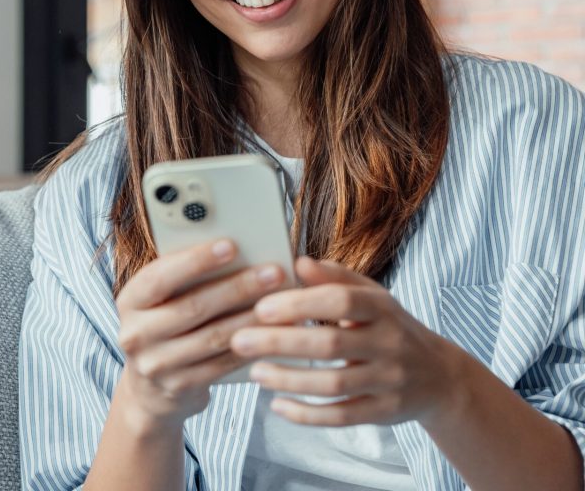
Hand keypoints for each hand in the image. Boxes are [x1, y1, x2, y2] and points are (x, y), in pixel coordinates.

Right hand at [116, 239, 286, 429]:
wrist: (149, 388)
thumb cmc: (163, 323)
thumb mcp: (160, 298)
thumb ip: (183, 276)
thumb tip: (233, 248)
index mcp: (130, 300)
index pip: (160, 276)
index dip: (196, 260)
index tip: (231, 245)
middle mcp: (136, 334)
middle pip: (193, 307)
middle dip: (238, 287)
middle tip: (273, 272)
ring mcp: (156, 365)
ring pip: (213, 337)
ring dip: (251, 318)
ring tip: (282, 301)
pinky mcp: (180, 387)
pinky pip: (222, 364)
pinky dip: (250, 345)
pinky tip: (272, 332)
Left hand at [229, 257, 465, 426]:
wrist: (438, 375)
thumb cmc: (389, 325)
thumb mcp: (369, 295)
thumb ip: (334, 278)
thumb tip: (298, 261)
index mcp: (381, 307)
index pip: (339, 301)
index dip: (299, 304)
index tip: (261, 307)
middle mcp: (389, 343)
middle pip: (331, 344)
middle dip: (282, 343)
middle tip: (240, 341)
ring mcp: (389, 381)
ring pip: (334, 385)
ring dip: (289, 380)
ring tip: (255, 372)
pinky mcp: (384, 413)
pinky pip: (342, 417)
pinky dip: (308, 414)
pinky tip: (278, 406)